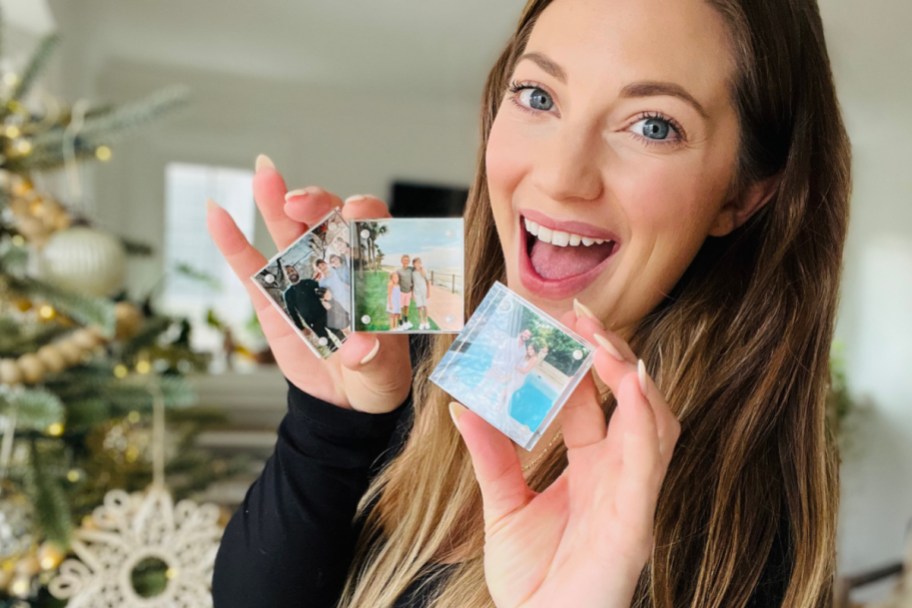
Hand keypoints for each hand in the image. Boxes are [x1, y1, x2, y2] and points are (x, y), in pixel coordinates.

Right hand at [206, 155, 411, 412]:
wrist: (341, 400)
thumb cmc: (375, 378)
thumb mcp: (383, 374)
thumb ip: (374, 360)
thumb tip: (360, 348)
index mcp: (373, 274)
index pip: (374, 230)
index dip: (365, 213)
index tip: (354, 211)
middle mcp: (339, 264)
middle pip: (330, 219)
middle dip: (318, 203)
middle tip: (300, 203)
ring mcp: (303, 275)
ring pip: (289, 231)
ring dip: (276, 201)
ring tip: (264, 173)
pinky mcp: (271, 296)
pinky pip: (250, 264)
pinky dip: (232, 239)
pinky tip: (216, 212)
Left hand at [451, 311, 679, 607]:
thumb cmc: (531, 582)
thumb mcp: (503, 507)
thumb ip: (491, 458)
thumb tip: (464, 406)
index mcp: (593, 471)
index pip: (593, 402)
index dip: (580, 361)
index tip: (556, 321)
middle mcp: (620, 477)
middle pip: (631, 401)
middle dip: (612, 354)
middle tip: (581, 314)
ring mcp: (632, 498)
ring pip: (652, 421)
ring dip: (630, 375)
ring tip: (601, 338)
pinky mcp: (635, 523)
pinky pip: (648, 462)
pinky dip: (644, 419)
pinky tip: (632, 382)